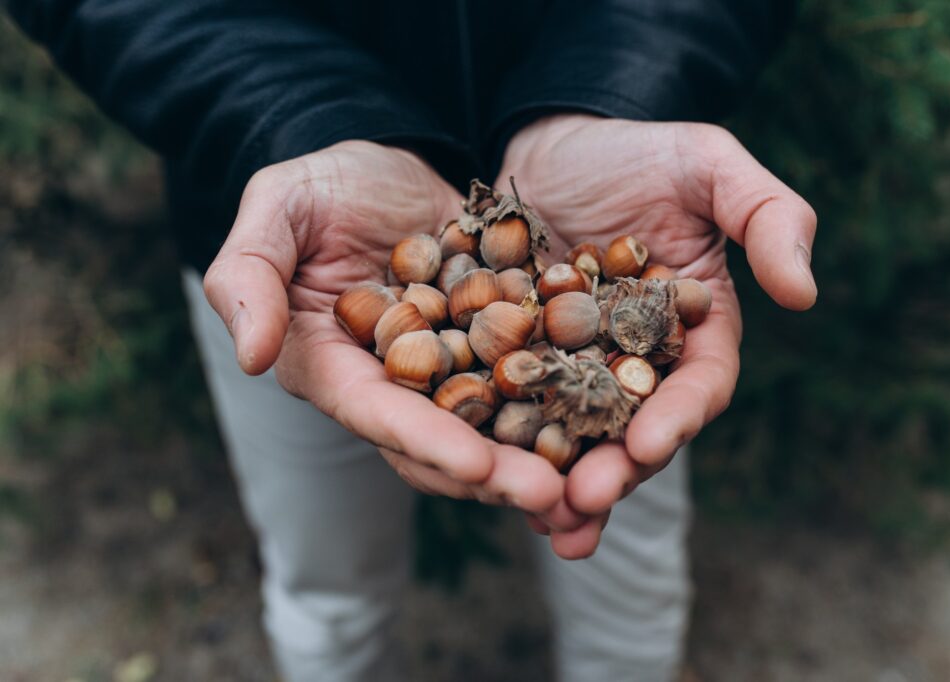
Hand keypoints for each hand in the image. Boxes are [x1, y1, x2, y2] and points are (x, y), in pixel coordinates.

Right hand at [203, 141, 563, 515]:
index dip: (421, 439)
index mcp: (334, 363)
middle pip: (442, 439)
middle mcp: (395, 382)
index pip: (374, 411)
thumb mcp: (277, 209)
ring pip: (496, 426)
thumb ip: (249, 276)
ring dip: (540, 456)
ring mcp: (453, 369)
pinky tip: (618, 422)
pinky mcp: (501, 344)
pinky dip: (569, 406)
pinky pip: (536, 380)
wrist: (392, 163)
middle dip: (494, 472)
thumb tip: (253, 357)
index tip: (474, 467)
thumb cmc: (321, 184)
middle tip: (552, 495)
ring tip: (592, 479)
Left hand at [497, 115, 817, 552]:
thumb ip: (768, 216)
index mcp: (695, 328)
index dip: (678, 416)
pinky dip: (507, 447)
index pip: (698, 384)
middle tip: (582, 503)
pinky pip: (516, 411)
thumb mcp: (709, 165)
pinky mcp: (523, 364)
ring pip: (576, 437)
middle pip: (634, 429)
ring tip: (543, 522)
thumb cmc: (638, 151)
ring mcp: (579, 369)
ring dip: (562, 483)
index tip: (652, 444)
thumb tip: (804, 295)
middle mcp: (640, 362)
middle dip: (614, 470)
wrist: (550, 144)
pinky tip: (486, 480)